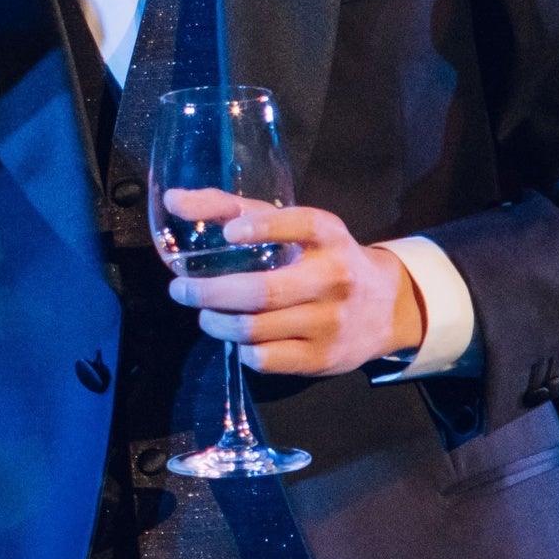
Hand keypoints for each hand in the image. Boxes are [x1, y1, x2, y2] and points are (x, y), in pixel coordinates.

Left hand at [163, 191, 425, 375]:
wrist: (386, 306)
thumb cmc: (319, 256)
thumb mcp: (288, 225)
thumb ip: (229, 208)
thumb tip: (172, 200)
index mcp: (327, 236)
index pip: (300, 225)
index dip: (263, 228)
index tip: (229, 233)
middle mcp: (334, 278)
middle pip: (263, 291)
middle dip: (209, 292)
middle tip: (180, 289)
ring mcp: (331, 321)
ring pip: (256, 329)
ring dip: (216, 322)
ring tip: (205, 314)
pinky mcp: (324, 358)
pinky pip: (266, 359)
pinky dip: (241, 349)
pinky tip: (237, 338)